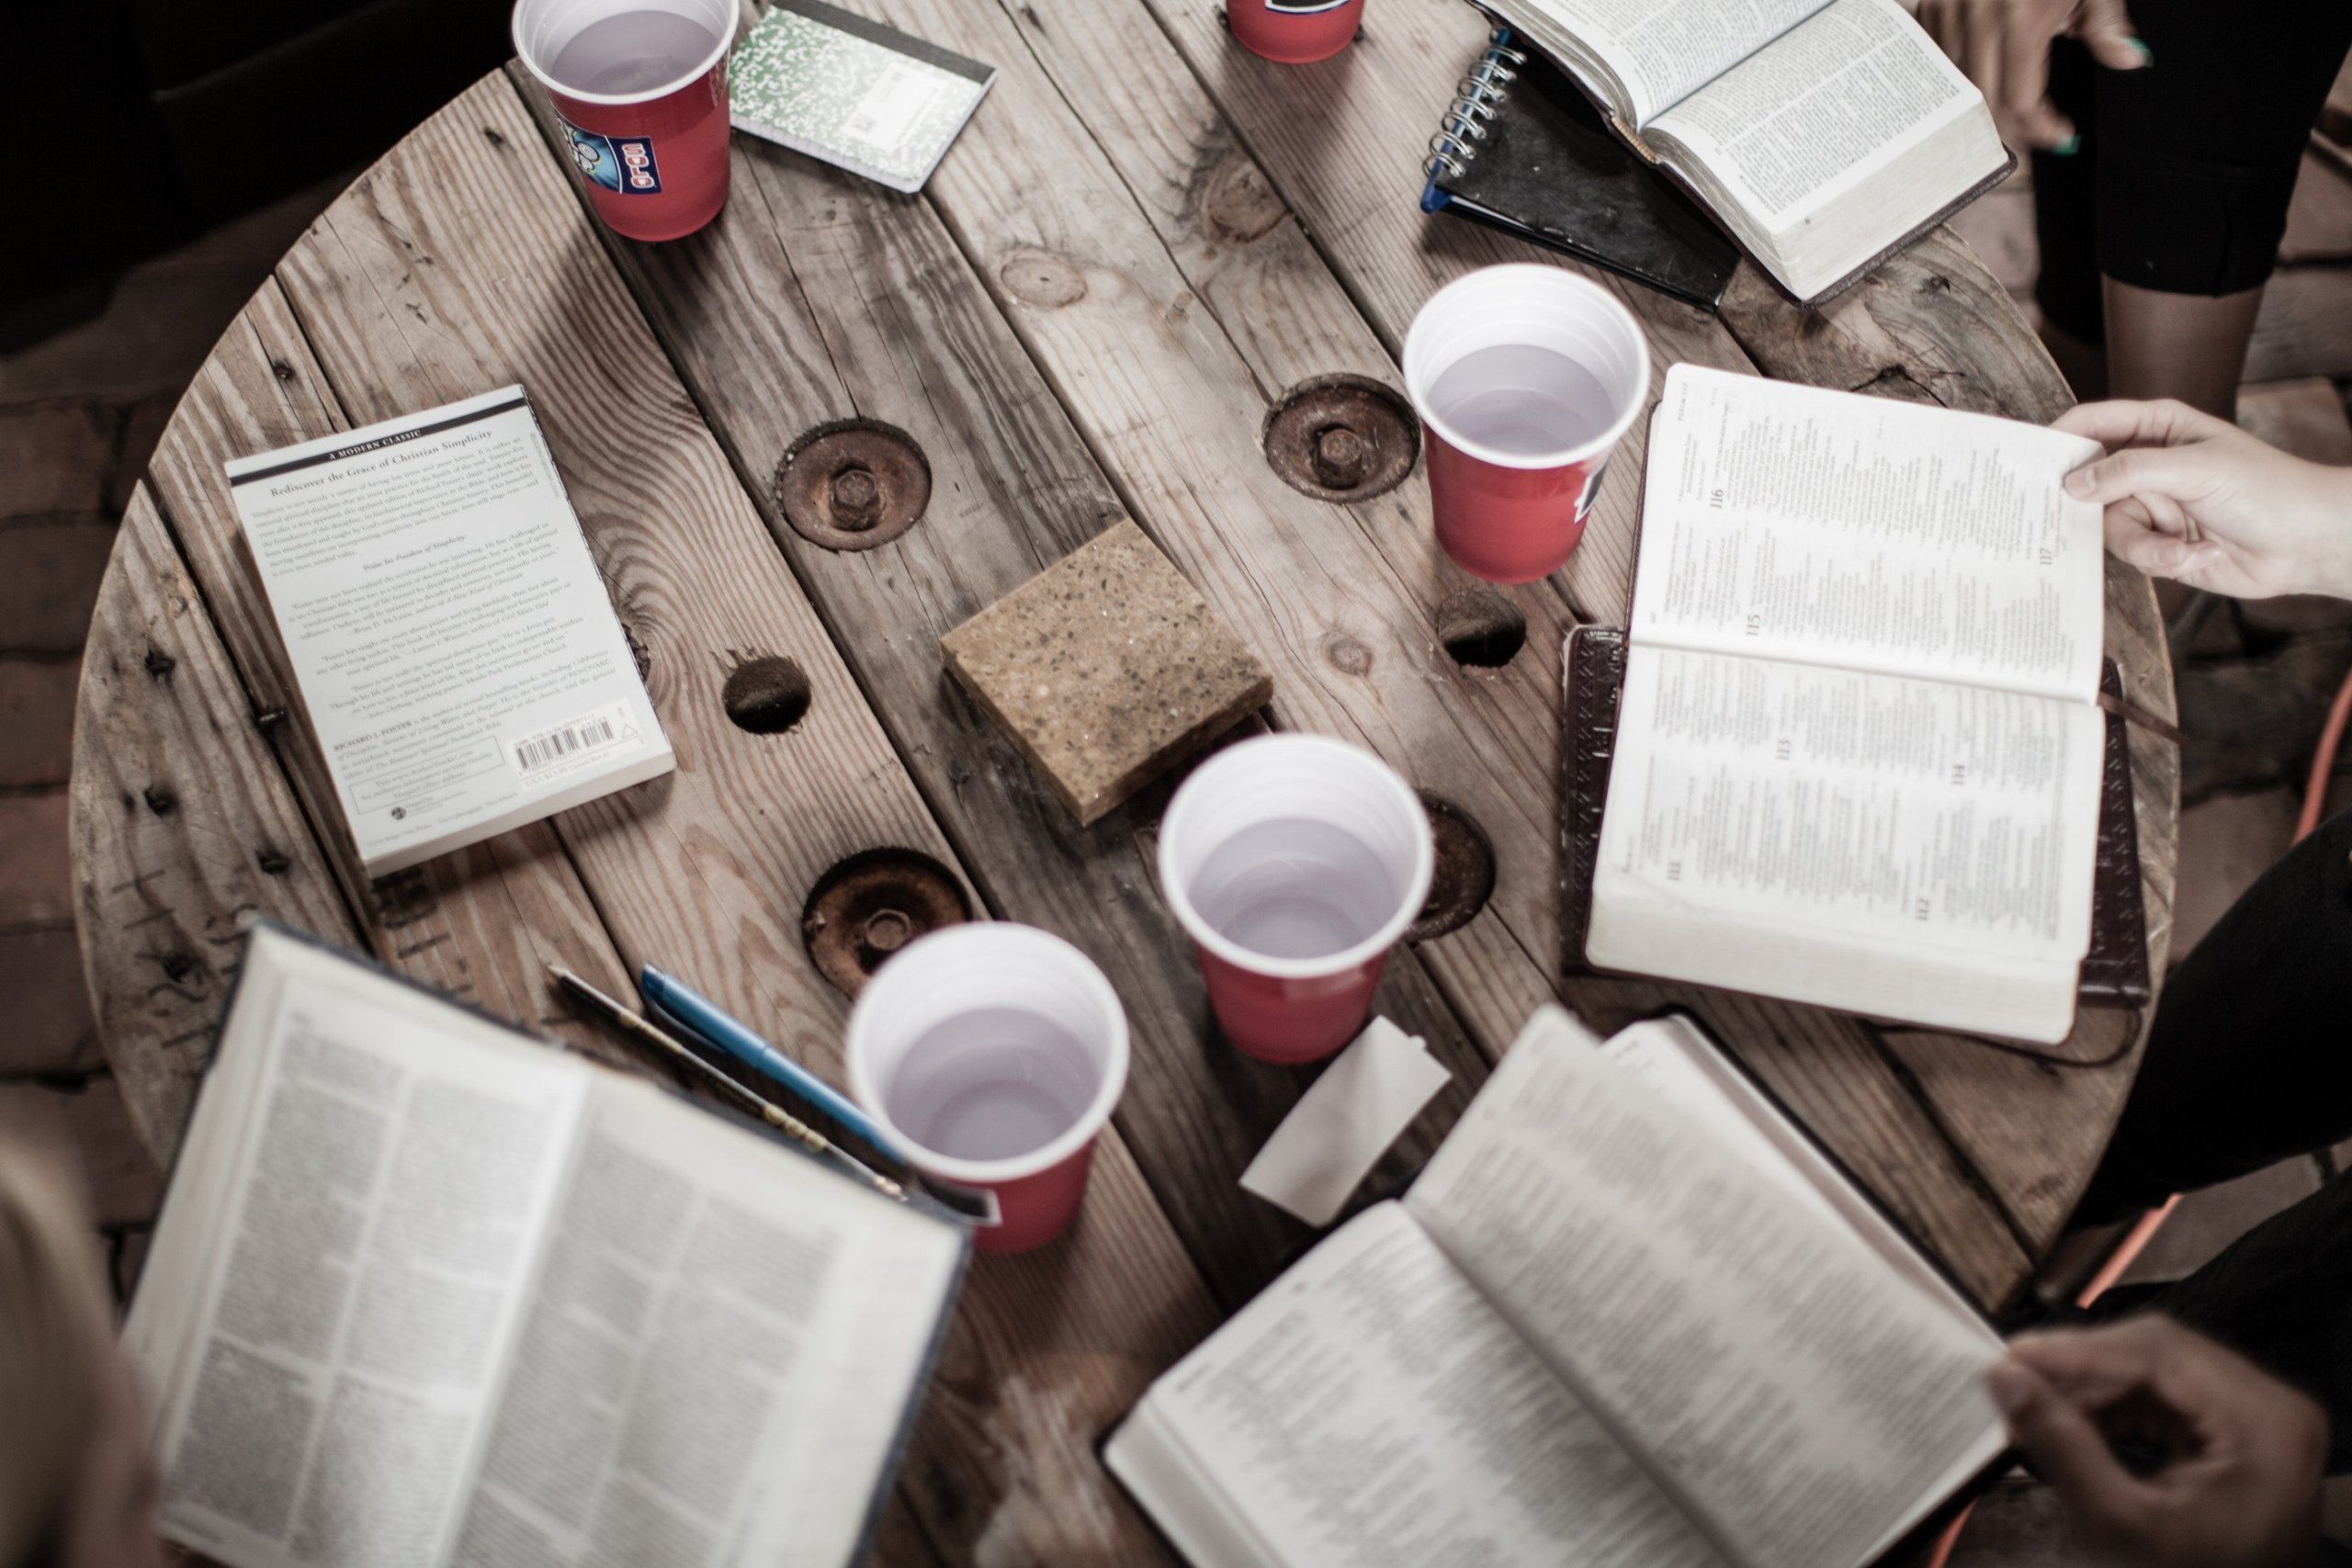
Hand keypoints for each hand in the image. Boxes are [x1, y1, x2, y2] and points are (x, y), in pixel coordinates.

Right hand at [1916, 0, 2145, 148]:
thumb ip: (2106, 23)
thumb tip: (2129, 60)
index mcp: (2022, 17)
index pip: (2022, 99)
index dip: (2040, 128)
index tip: (2060, 135)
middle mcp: (1978, 18)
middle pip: (1982, 101)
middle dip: (2010, 128)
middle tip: (2033, 134)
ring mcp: (1948, 9)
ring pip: (1954, 83)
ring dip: (1981, 103)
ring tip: (2007, 113)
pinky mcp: (1930, 0)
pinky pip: (1936, 55)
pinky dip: (1956, 74)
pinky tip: (1976, 78)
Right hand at [1991, 1318, 2326, 1567]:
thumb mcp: (2120, 1525)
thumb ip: (2062, 1446)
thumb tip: (2004, 1378)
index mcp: (2264, 1424)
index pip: (2159, 1354)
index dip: (2076, 1351)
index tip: (2010, 1359)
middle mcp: (2273, 1406)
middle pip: (2160, 1354)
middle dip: (2081, 1369)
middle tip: (2015, 1382)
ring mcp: (2262, 1418)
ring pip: (2160, 1370)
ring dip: (2093, 1387)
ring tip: (2036, 1408)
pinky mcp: (2243, 1431)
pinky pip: (2170, 1395)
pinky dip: (2117, 1406)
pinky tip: (2074, 1421)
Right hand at [2056, 399, 2351, 599]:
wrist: (2306, 542)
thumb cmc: (2267, 489)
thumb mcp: (2194, 468)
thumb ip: (2128, 471)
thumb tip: (2072, 483)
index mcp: (2157, 428)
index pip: (2093, 424)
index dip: (2060, 440)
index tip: (2031, 465)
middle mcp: (2148, 466)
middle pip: (2090, 485)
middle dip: (2095, 509)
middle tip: (2080, 520)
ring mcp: (2153, 506)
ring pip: (2110, 528)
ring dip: (2146, 543)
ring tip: (2182, 546)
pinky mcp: (2159, 543)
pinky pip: (2134, 554)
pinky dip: (2164, 559)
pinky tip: (2199, 554)